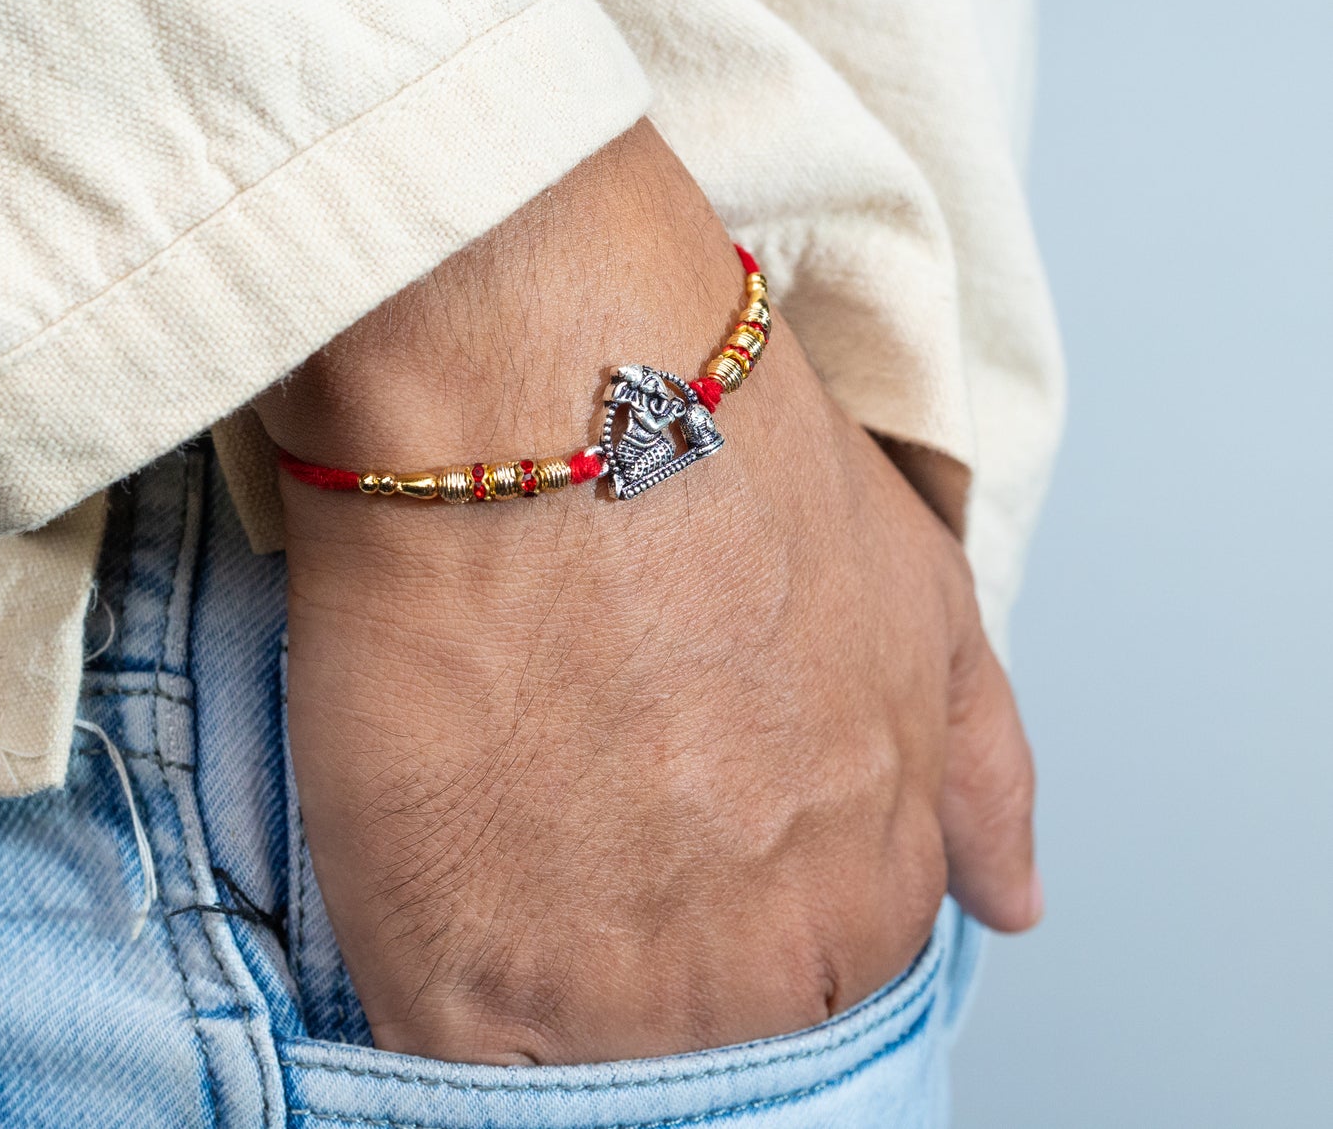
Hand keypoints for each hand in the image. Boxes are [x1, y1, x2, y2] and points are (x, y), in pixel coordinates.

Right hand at [255, 120, 1039, 1063]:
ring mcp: (622, 989)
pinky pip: (461, 1062)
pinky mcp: (463, 979)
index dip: (735, 911)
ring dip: (548, 972)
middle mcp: (776, 960)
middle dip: (648, 947)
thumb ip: (975, 761)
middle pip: (714, 1031)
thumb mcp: (916, 590)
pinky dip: (450, 997)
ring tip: (504, 824)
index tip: (671, 848)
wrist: (551, 380)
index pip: (829, 981)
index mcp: (881, 877)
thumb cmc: (727, 457)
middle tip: (576, 817)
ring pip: (591, 1061)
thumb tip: (1006, 893)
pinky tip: (435, 884)